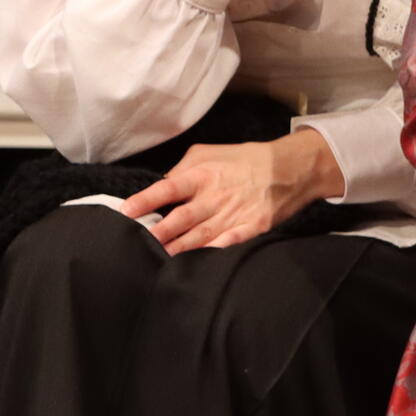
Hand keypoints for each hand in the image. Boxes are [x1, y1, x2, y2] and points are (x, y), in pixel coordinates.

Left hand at [122, 129, 345, 253]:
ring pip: (199, 236)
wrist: (289, 168)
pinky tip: (198, 263)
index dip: (146, 200)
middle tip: (139, 243)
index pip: (168, 188)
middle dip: (159, 232)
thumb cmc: (244, 159)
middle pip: (181, 218)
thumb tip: (163, 183)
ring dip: (178, 249)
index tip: (127, 211)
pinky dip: (213, 253)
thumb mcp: (209, 152)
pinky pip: (228, 243)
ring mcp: (232, 214)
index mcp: (202, 175)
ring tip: (158, 259)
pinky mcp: (250, 228)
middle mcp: (214, 196)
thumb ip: (183, 167)